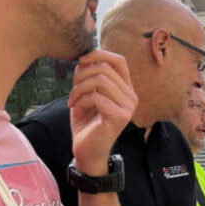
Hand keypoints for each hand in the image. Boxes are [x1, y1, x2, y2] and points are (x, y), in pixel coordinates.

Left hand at [68, 50, 136, 174]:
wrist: (87, 151)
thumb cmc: (86, 123)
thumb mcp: (87, 95)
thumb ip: (90, 77)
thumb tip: (85, 56)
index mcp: (126, 89)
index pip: (119, 60)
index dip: (99, 54)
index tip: (80, 60)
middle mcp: (131, 96)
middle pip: (105, 68)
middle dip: (81, 75)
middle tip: (72, 90)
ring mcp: (128, 107)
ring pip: (100, 81)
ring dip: (79, 89)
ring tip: (72, 101)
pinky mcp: (120, 117)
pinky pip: (96, 97)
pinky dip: (81, 101)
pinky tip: (76, 110)